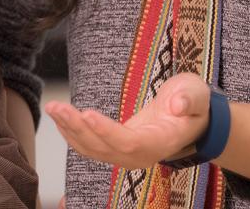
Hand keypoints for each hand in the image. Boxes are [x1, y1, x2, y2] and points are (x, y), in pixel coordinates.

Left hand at [44, 72, 209, 169]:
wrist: (190, 118)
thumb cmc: (192, 103)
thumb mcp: (196, 94)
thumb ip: (189, 99)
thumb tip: (177, 105)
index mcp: (161, 143)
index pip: (130, 143)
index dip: (107, 131)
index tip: (87, 113)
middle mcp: (141, 155)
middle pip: (104, 148)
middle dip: (78, 128)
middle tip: (59, 107)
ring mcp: (127, 155)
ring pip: (92, 149)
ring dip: (70, 129)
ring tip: (53, 108)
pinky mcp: (116, 148)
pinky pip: (90, 146)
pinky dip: (72, 132)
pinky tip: (59, 117)